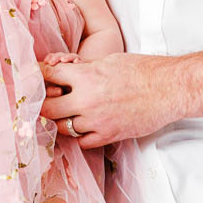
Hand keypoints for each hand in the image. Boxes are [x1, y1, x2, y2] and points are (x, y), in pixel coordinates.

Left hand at [40, 52, 182, 149]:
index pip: (48, 75)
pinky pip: (82, 142)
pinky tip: (85, 126)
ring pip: (63, 128)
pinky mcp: (109, 135)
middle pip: (47, 108)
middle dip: (44, 103)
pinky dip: (80, 135)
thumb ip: (86, 68)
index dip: (37, 75)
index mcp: (85, 76)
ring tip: (68, 113)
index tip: (33, 77)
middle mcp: (87, 100)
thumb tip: (69, 72)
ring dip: (62, 120)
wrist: (168, 89)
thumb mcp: (109, 60)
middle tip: (46, 101)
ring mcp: (97, 121)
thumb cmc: (143, 70)